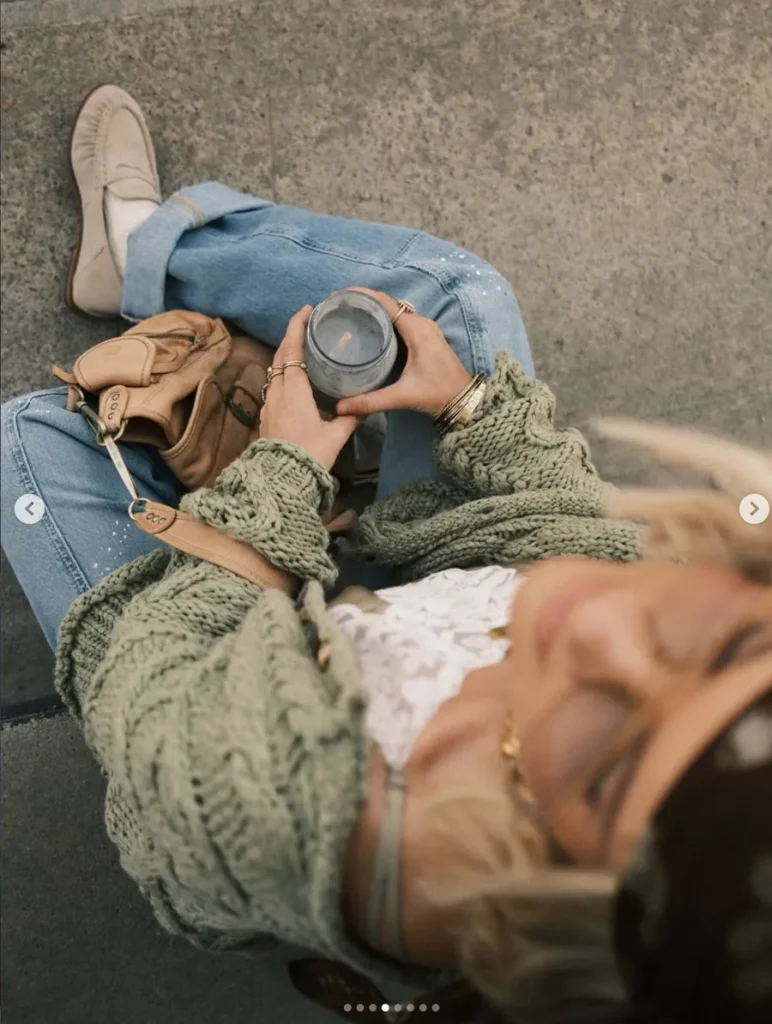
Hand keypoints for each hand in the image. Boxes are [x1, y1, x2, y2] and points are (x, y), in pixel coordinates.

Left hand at [259, 306, 360, 470]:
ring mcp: (268, 404)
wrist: (281, 480)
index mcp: (294, 390)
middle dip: (291, 337)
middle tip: (307, 326)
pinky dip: (283, 375)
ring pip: (274, 371)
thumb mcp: (336, 436)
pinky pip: (273, 387)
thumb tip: (366, 406)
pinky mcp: (266, 417)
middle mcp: (277, 392)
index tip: (306, 310)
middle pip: (280, 355)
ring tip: (303, 352)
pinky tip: (294, 383)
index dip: (297, 326)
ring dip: (286, 357)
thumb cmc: (309, 454)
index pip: (292, 349)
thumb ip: (350, 417)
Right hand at [334, 288, 472, 418]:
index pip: (384, 302)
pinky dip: (385, 321)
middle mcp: (421, 324)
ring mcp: (425, 330)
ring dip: (374, 311)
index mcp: (416, 329)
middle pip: (387, 304)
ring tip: (350, 316)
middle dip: (364, 302)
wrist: (464, 400)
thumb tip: (341, 407)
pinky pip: (402, 321)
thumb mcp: (402, 396)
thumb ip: (371, 401)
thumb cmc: (438, 394)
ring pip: (395, 312)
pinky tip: (370, 331)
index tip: (340, 295)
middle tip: (339, 308)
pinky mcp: (426, 338)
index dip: (361, 294)